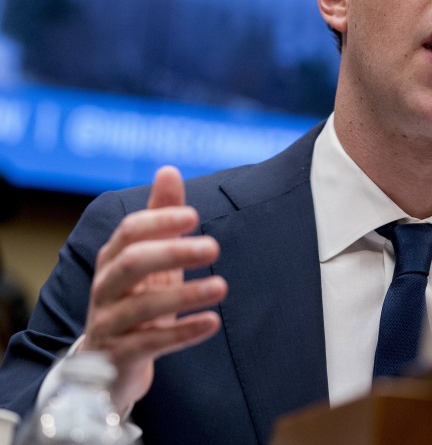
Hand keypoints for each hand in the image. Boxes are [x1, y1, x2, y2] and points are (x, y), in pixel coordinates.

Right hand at [80, 166, 227, 412]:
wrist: (109, 364)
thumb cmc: (135, 299)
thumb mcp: (150, 257)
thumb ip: (160, 216)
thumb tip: (169, 169)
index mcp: (113, 259)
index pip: (130, 231)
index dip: (159, 220)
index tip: (194, 216)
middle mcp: (106, 287)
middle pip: (131, 263)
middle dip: (172, 252)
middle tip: (213, 247)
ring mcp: (110, 323)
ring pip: (141, 306)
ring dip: (185, 294)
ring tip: (222, 286)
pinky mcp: (119, 355)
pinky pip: (150, 343)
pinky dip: (183, 333)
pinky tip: (212, 323)